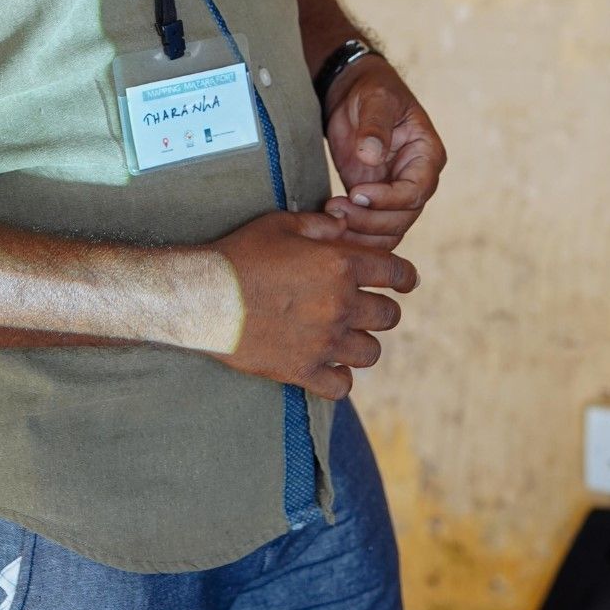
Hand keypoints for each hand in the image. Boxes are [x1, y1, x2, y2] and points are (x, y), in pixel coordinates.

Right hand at [205, 209, 418, 399]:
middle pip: (389, 316)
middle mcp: (340, 305)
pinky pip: (343, 385)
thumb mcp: (281, 224)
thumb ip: (321, 225)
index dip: (405, 276)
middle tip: (362, 306)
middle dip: (380, 308)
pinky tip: (326, 364)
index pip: (396, 273)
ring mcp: (324, 342)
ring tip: (342, 335)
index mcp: (339, 265)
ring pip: (371, 352)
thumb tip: (346, 227)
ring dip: (361, 342)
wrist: (204, 295)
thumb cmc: (241, 253)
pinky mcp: (303, 370)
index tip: (404, 281)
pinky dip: (339, 377)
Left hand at [322, 56, 445, 248]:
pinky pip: (371, 229)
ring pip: (389, 231)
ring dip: (360, 232)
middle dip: (369, 220)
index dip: (388, 199)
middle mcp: (417, 179)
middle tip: (335, 209)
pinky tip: (329, 223)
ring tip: (330, 216)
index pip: (416, 191)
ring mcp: (396, 193)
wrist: (354, 93)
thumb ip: (376, 126)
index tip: (356, 193)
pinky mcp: (375, 200)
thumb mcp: (376, 100)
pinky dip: (353, 233)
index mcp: (427, 156)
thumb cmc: (373, 90)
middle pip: (403, 218)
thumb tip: (372, 155)